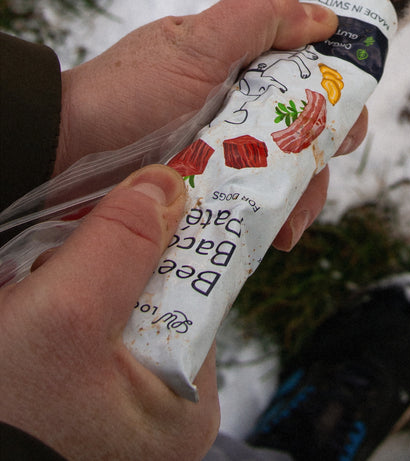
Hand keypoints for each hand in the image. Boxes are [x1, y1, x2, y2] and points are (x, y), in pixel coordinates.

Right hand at [0, 165, 218, 460]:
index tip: (131, 200)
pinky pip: (82, 335)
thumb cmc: (10, 418)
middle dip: (100, 267)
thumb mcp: (66, 312)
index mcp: (191, 401)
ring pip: (111, 309)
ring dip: (68, 288)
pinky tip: (23, 320)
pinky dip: (53, 315)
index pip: (198, 284)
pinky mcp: (82, 406)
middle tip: (52, 271)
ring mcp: (124, 413)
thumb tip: (169, 183)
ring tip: (27, 303)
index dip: (163, 232)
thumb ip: (123, 240)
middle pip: (152, 294)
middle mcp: (167, 411)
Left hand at [55, 0, 367, 248]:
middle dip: (321, 156)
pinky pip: (251, 209)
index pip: (306, 72)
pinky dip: (266, 221)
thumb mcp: (194, 45)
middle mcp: (233, 109)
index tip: (347, 122)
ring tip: (286, 227)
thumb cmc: (122, 96)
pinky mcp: (206, 200)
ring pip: (284, 175)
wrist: (54, 162)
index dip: (337, 93)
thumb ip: (258, 18)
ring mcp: (220, 156)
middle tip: (317, 180)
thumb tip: (325, 19)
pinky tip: (267, 238)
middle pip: (304, 129)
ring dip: (298, 198)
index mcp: (235, 65)